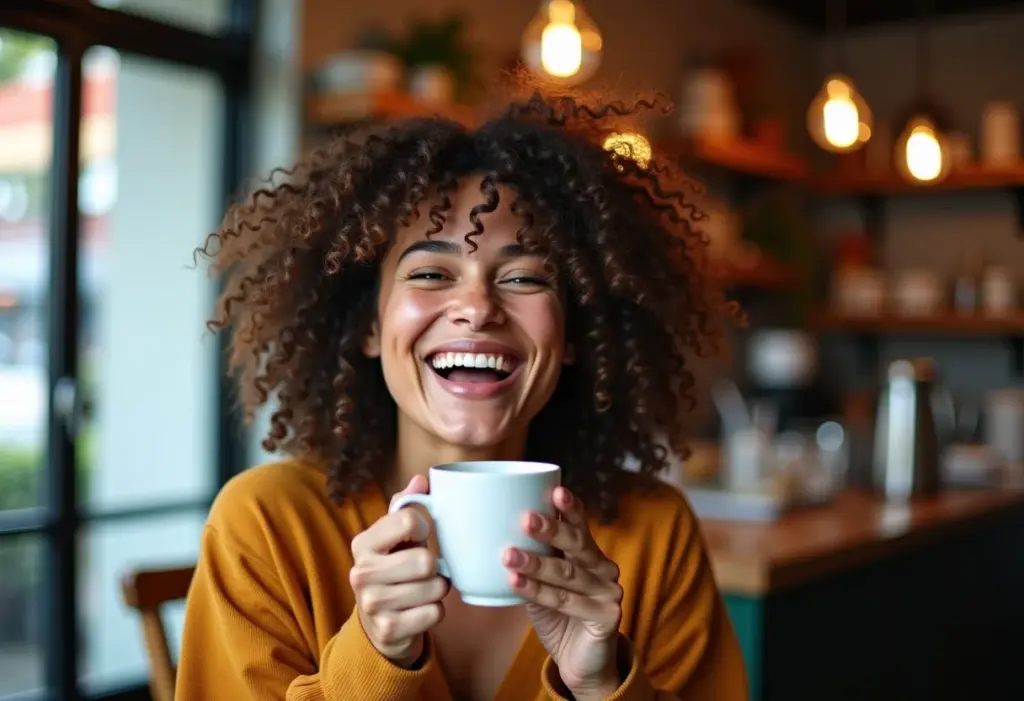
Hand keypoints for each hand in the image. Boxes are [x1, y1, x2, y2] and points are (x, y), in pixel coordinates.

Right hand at [350, 475, 448, 667]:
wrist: (377, 623)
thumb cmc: (394, 569)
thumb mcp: (396, 537)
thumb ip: (407, 506)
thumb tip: (421, 479)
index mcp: (362, 543)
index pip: (410, 520)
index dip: (425, 527)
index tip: (420, 536)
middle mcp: (361, 573)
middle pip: (426, 560)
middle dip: (435, 567)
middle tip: (423, 571)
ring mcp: (372, 604)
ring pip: (435, 588)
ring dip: (438, 590)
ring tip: (423, 589)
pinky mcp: (388, 630)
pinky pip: (435, 613)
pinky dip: (435, 611)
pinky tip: (420, 610)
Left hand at [502, 487, 622, 700]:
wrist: (580, 663)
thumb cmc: (557, 616)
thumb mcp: (542, 584)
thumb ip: (531, 559)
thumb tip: (489, 532)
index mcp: (589, 554)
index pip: (580, 525)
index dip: (570, 508)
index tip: (555, 491)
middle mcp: (604, 568)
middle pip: (576, 544)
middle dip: (551, 529)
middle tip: (525, 518)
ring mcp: (609, 592)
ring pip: (567, 574)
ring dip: (535, 563)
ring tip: (507, 555)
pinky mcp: (607, 617)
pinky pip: (566, 602)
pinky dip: (537, 592)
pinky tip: (515, 583)